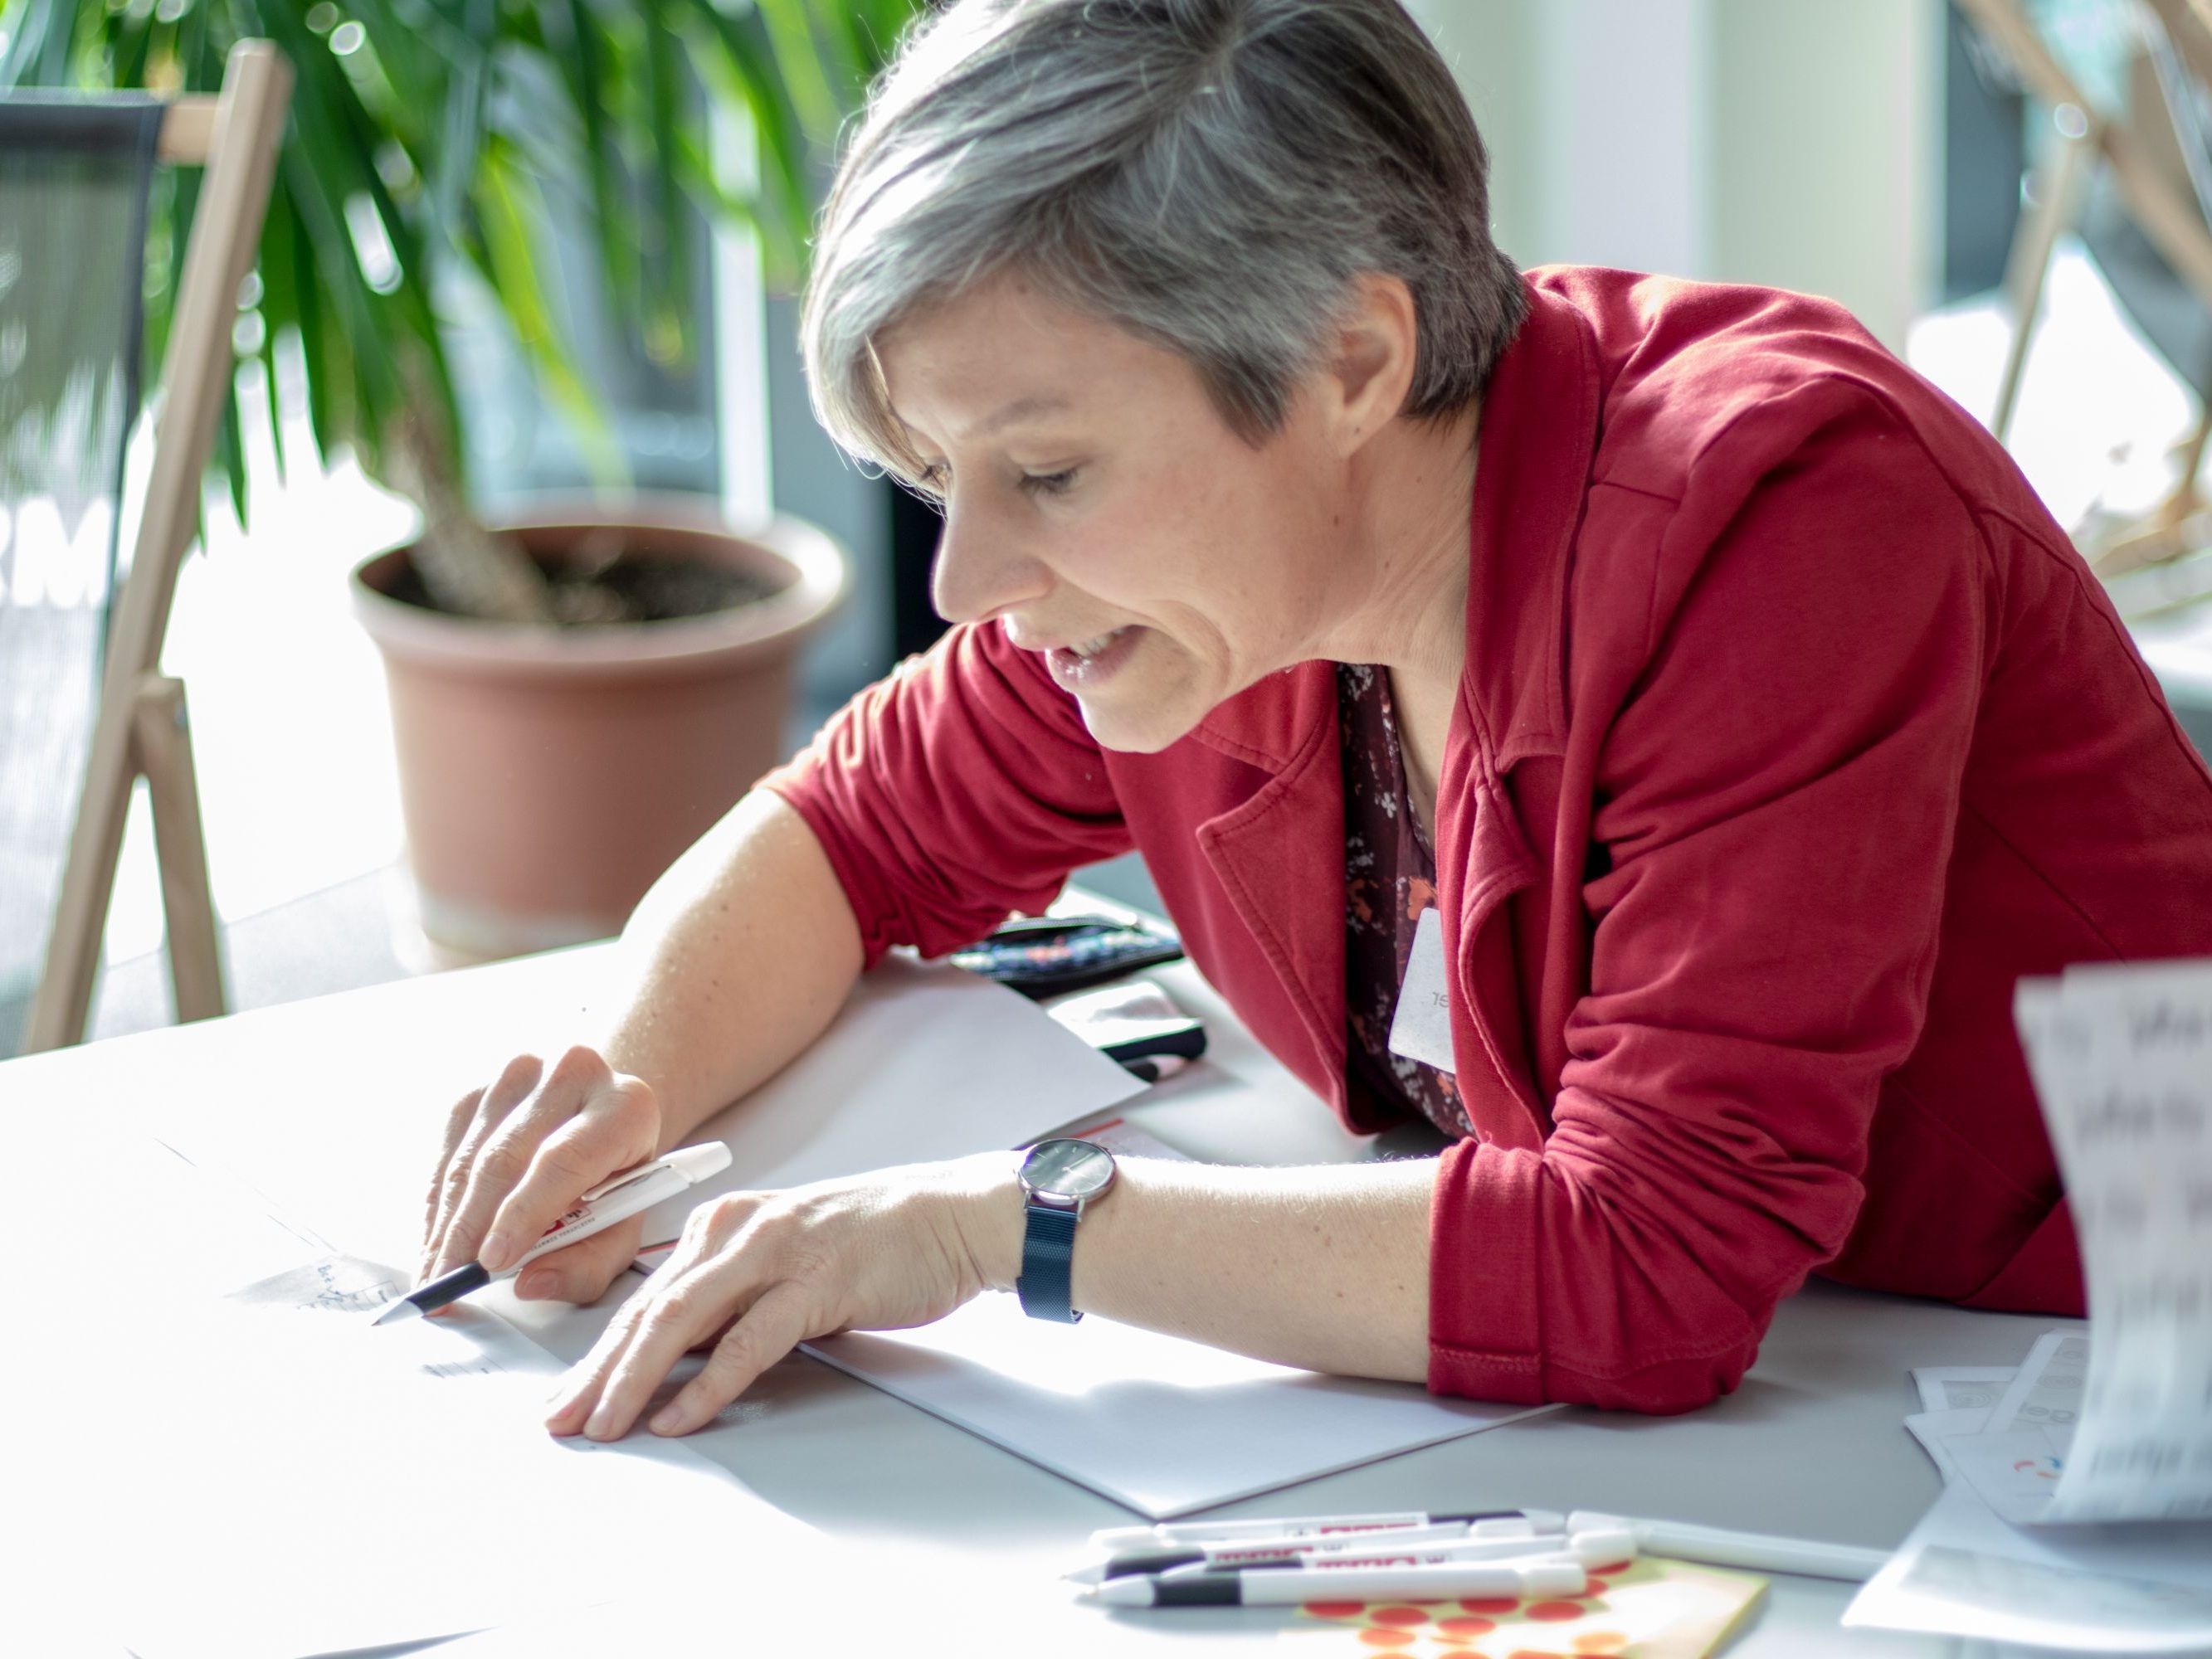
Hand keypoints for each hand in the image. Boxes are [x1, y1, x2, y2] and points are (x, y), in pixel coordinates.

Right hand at [419, 1045, 662, 1303]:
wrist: (602, 1117)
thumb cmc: (615, 1179)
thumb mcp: (622, 1229)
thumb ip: (587, 1264)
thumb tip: (531, 1284)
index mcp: (625, 1106)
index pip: (564, 1159)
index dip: (523, 1212)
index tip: (492, 1261)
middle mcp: (574, 1073)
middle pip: (507, 1157)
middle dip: (472, 1228)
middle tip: (450, 1280)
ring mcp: (522, 1072)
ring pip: (470, 1155)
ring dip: (447, 1221)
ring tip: (437, 1270)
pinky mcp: (481, 1087)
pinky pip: (448, 1150)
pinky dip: (438, 1201)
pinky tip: (436, 1238)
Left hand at [543, 1153, 1015, 1439]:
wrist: (953, 1215)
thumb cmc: (877, 1241)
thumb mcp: (787, 1262)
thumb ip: (735, 1300)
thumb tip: (679, 1357)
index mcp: (727, 1223)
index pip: (647, 1296)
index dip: (601, 1352)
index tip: (569, 1395)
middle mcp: (738, 1229)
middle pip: (649, 1309)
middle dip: (597, 1372)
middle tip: (562, 1421)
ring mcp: (775, 1252)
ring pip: (682, 1320)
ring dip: (635, 1378)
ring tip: (605, 1424)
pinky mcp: (815, 1281)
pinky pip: (746, 1339)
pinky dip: (706, 1383)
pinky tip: (679, 1415)